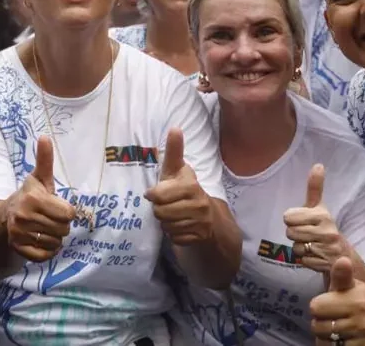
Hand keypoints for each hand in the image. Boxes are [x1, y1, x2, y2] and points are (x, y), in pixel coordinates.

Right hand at [5, 136, 75, 262]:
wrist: (6, 216)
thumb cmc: (30, 196)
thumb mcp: (39, 178)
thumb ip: (44, 159)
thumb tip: (45, 136)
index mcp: (33, 198)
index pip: (69, 214)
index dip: (66, 211)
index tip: (56, 207)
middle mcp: (24, 216)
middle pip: (64, 229)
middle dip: (61, 225)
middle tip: (50, 218)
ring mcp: (19, 233)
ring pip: (56, 243)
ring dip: (55, 238)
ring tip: (45, 228)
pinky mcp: (18, 248)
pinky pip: (46, 256)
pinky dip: (48, 251)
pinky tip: (42, 240)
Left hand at [145, 128, 213, 245]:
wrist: (211, 217)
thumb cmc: (185, 190)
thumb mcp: (178, 171)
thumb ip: (174, 151)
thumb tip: (175, 128)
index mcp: (191, 186)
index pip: (158, 195)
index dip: (153, 195)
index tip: (155, 193)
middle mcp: (199, 204)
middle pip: (160, 212)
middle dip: (159, 210)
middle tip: (167, 205)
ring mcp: (201, 222)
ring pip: (166, 226)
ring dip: (166, 223)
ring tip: (174, 215)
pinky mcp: (200, 237)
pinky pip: (174, 238)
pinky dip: (174, 234)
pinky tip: (181, 226)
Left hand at [284, 164, 346, 273]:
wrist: (340, 254)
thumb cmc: (322, 226)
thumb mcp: (317, 207)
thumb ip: (315, 188)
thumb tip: (318, 164)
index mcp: (323, 215)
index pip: (288, 217)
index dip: (291, 219)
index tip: (302, 220)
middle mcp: (329, 231)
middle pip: (290, 233)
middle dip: (294, 234)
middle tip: (307, 234)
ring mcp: (328, 249)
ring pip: (295, 248)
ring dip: (299, 248)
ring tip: (311, 244)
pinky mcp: (326, 264)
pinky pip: (302, 261)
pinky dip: (305, 260)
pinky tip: (315, 256)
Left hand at [310, 257, 364, 344]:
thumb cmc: (361, 301)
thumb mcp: (352, 286)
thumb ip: (341, 276)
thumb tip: (342, 260)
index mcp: (357, 301)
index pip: (316, 307)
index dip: (318, 307)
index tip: (327, 306)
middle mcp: (362, 321)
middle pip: (318, 326)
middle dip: (320, 323)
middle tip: (331, 319)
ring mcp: (364, 339)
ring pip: (325, 341)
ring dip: (326, 337)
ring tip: (335, 330)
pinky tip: (340, 340)